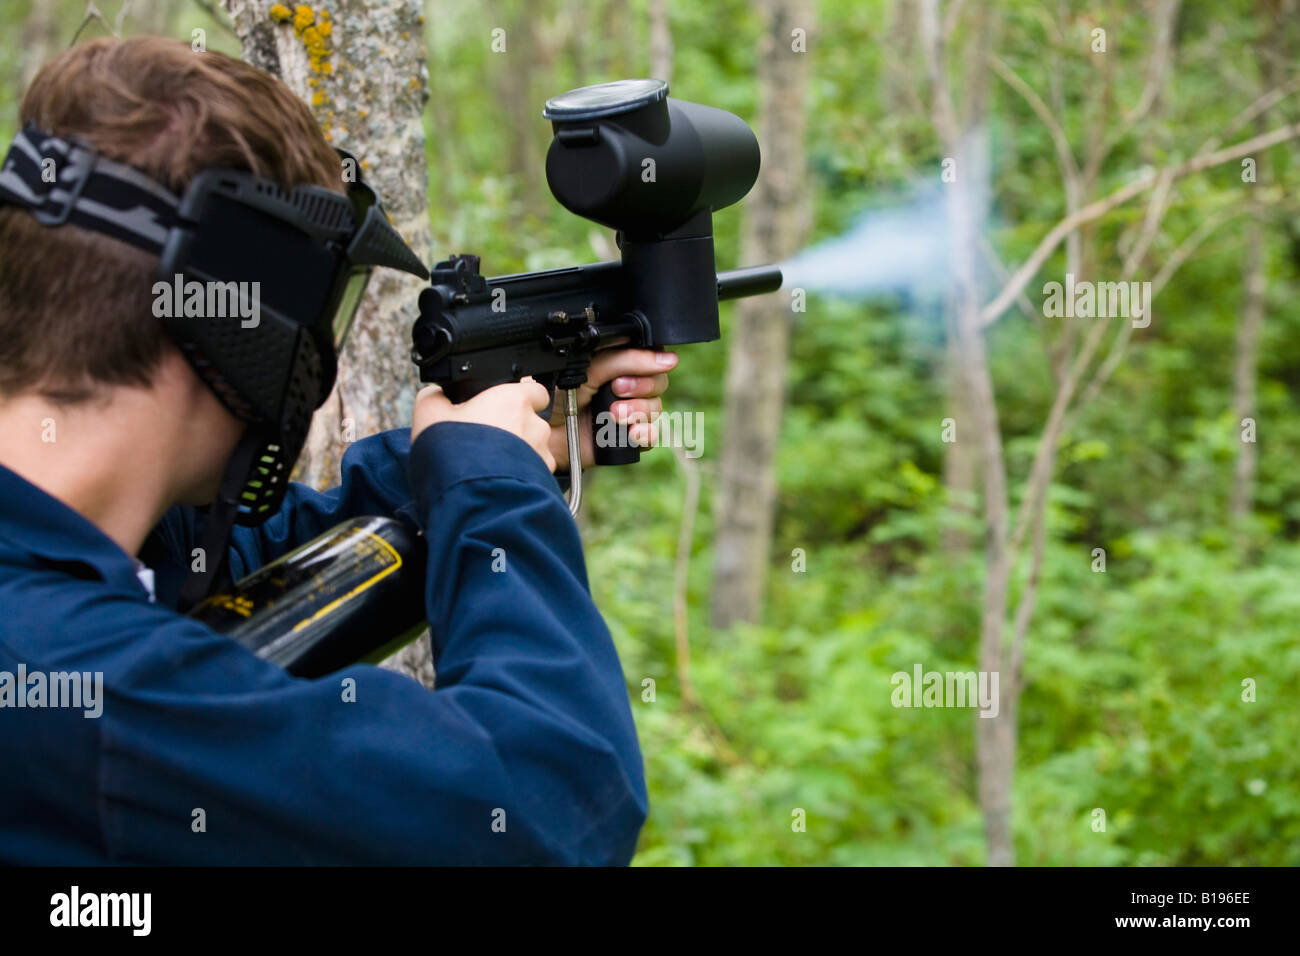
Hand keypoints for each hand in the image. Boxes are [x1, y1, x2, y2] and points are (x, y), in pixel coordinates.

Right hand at [413, 378, 556, 471]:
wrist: (468, 500)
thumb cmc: (453, 455)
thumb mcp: (428, 416)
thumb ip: (435, 397)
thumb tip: (436, 394)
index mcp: (513, 401)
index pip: (534, 391)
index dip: (520, 398)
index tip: (503, 406)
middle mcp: (535, 425)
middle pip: (531, 421)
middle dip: (514, 429)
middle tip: (487, 440)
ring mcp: (542, 454)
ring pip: (535, 448)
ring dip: (519, 453)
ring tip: (491, 465)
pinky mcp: (543, 480)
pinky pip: (536, 472)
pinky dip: (521, 475)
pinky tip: (499, 480)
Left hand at [549, 349, 678, 470]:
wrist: (549, 431)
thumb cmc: (564, 396)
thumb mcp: (590, 369)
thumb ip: (624, 360)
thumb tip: (664, 358)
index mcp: (622, 364)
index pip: (654, 357)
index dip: (652, 361)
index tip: (644, 365)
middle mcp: (631, 387)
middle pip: (659, 382)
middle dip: (642, 385)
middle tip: (616, 388)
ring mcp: (633, 413)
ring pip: (657, 408)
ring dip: (638, 410)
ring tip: (613, 414)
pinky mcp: (631, 437)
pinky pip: (652, 435)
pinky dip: (644, 433)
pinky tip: (631, 432)